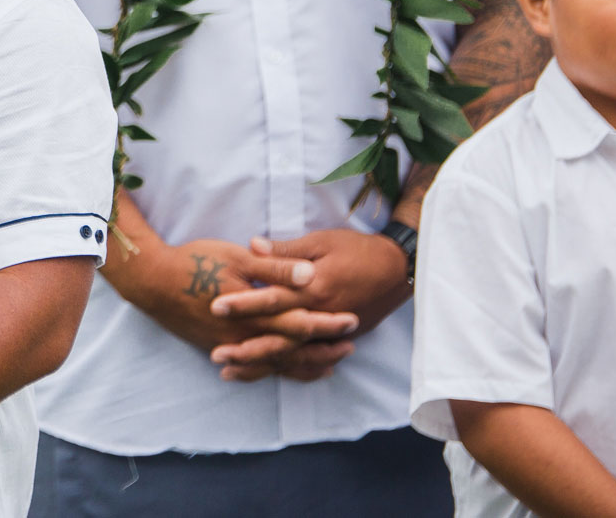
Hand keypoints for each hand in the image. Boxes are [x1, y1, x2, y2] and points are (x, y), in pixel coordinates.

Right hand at [130, 237, 358, 380]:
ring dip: (304, 364)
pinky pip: (254, 367)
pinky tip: (285, 369)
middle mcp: (247, 335)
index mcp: (256, 311)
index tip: (352, 320)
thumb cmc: (194, 262)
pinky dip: (275, 370)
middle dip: (323, 348)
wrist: (153, 281)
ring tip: (329, 365)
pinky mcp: (218, 348)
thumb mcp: (237, 257)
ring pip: (276, 363)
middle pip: (294, 348)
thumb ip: (276, 268)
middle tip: (350, 347)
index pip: (301, 322)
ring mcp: (232, 345)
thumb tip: (310, 274)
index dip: (328, 323)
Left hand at [206, 230, 407, 381]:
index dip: (244, 303)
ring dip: (260, 364)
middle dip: (246, 347)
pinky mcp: (339, 340)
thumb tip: (252, 245)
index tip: (216, 307)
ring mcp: (331, 333)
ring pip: (292, 355)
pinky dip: (287, 369)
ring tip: (229, 372)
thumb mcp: (321, 242)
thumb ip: (286, 251)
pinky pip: (310, 360)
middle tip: (216, 354)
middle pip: (279, 337)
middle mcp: (321, 316)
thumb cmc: (358, 250)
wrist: (399, 269)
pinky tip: (266, 374)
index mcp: (314, 289)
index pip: (272, 299)